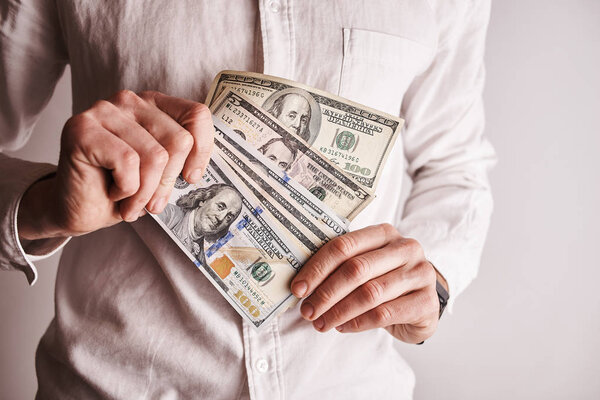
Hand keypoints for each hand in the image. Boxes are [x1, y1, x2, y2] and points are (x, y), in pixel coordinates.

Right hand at [17, 90, 213, 239]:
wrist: (80, 210)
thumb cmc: (122, 189)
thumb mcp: (163, 172)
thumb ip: (182, 158)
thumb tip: (202, 167)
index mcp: (154, 105)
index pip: (197, 115)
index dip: (203, 151)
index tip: (191, 177)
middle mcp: (130, 101)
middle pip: (179, 140)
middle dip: (169, 182)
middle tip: (153, 202)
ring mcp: (103, 110)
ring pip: (155, 156)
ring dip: (146, 193)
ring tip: (132, 203)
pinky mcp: (83, 129)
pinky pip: (127, 162)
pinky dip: (126, 190)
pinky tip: (113, 192)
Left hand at [290, 223, 443, 343]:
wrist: (422, 303)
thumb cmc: (385, 280)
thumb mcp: (367, 265)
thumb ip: (341, 266)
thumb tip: (301, 284)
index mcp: (384, 233)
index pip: (344, 246)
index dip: (317, 268)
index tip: (298, 289)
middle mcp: (406, 248)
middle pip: (356, 269)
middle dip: (326, 293)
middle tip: (307, 311)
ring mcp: (420, 273)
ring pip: (370, 293)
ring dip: (339, 311)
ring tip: (321, 323)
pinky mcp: (427, 302)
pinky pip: (385, 314)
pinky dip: (358, 322)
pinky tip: (343, 327)